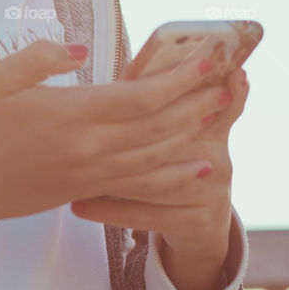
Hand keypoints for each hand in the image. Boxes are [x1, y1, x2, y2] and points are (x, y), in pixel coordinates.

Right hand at [0, 39, 228, 229]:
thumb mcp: (4, 76)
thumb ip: (45, 56)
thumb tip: (84, 51)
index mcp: (72, 113)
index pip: (140, 96)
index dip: (177, 79)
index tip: (205, 60)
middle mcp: (90, 147)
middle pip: (158, 126)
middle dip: (196, 103)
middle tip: (228, 83)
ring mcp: (92, 173)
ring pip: (157, 155)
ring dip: (193, 134)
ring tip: (221, 114)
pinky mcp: (89, 190)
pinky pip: (143, 184)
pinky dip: (177, 176)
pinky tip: (200, 169)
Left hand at [70, 64, 249, 273]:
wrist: (202, 224)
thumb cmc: (184, 160)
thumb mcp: (193, 130)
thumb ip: (172, 96)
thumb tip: (159, 65)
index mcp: (214, 130)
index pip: (200, 101)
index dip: (186, 81)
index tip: (163, 73)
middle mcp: (219, 160)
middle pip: (170, 138)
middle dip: (125, 132)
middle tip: (82, 125)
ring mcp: (211, 194)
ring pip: (151, 180)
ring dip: (108, 175)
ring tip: (69, 168)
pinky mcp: (197, 223)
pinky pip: (145, 215)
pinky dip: (109, 210)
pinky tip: (79, 205)